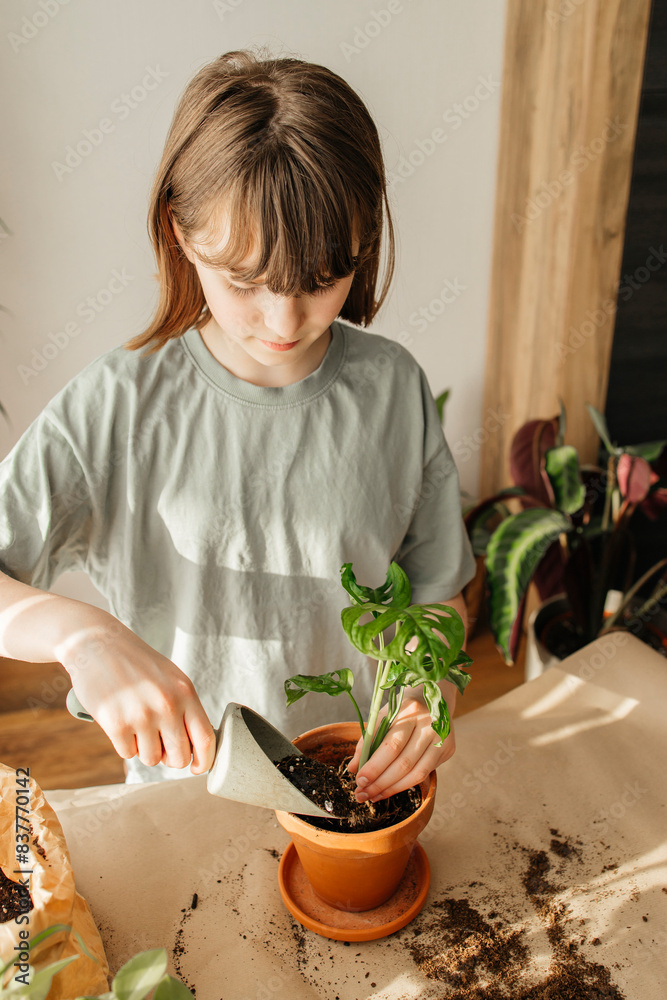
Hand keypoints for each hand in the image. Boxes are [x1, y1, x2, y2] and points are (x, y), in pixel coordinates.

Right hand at [56, 611, 215, 773]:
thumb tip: (197, 748)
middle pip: (179, 757)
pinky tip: (120, 721)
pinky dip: (124, 743)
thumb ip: (185, 708)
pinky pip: (127, 753)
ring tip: (137, 724)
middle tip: (159, 744)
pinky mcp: (116, 724)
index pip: (205, 738)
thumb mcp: (170, 678)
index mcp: (185, 692)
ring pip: (151, 759)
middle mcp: (167, 705)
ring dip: (144, 749)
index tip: (197, 768)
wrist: (97, 644)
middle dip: (170, 758)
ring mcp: (141, 715)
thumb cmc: (136, 664)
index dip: (204, 760)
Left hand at [346, 697, 454, 801]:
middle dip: (380, 782)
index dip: (374, 766)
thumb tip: (353, 768)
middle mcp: (429, 724)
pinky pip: (424, 774)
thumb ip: (368, 740)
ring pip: (416, 773)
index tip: (358, 779)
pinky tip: (388, 790)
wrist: (435, 696)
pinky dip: (404, 785)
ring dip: (391, 789)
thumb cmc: (403, 710)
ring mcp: (442, 737)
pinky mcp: (448, 749)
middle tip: (362, 794)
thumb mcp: (383, 715)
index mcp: (409, 710)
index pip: (391, 744)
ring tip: (372, 796)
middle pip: (404, 762)